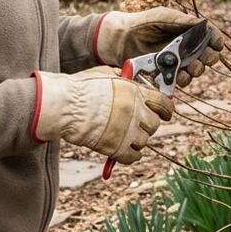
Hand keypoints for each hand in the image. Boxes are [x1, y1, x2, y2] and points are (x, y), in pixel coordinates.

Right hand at [31, 67, 172, 162]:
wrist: (64, 107)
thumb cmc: (81, 88)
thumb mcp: (105, 74)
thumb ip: (123, 79)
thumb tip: (132, 80)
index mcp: (135, 92)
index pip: (164, 103)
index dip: (166, 109)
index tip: (166, 113)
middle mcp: (135, 111)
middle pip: (154, 125)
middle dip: (147, 125)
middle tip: (137, 125)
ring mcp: (127, 131)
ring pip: (144, 141)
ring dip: (136, 140)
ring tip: (124, 136)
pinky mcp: (116, 148)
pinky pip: (133, 157)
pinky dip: (130, 156)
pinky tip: (124, 151)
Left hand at [95, 7, 223, 85]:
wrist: (122, 38)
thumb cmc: (144, 23)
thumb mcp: (165, 17)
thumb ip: (184, 21)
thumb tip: (205, 25)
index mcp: (190, 31)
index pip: (211, 37)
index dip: (216, 41)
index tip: (216, 45)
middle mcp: (187, 48)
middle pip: (209, 56)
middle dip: (209, 58)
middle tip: (203, 58)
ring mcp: (178, 62)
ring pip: (197, 70)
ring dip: (197, 70)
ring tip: (190, 68)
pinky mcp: (168, 74)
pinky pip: (182, 80)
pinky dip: (183, 79)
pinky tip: (178, 75)